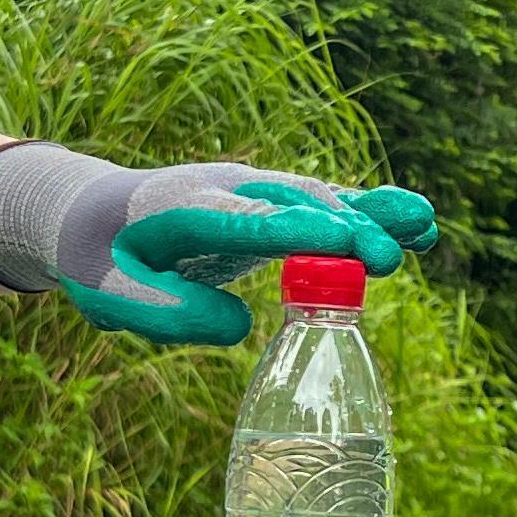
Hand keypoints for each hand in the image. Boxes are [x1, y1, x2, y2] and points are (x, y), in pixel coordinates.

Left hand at [0, 141, 438, 344]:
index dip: (300, 232)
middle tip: (387, 260)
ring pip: (319, 198)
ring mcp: (253, 191)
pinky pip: (325, 208)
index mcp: (184, 207)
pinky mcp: (271, 206)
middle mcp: (227, 188)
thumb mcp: (107, 293)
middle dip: (342, 228)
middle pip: (295, 204)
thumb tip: (239, 328)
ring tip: (425, 227)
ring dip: (370, 213)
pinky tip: (419, 227)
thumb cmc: (98, 258)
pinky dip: (368, 213)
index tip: (344, 245)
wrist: (92, 212)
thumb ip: (164, 313)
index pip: (249, 220)